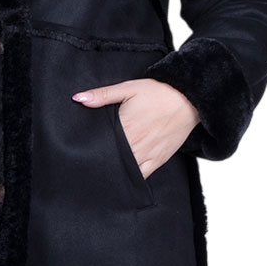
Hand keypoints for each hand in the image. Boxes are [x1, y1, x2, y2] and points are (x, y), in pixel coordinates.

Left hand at [71, 78, 199, 177]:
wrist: (187, 99)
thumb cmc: (158, 93)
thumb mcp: (128, 88)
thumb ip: (103, 95)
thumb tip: (79, 98)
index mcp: (125, 127)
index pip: (102, 145)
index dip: (91, 150)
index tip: (82, 152)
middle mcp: (136, 144)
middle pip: (113, 160)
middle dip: (102, 163)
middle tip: (90, 164)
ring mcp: (148, 154)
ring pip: (126, 171)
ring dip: (116, 171)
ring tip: (104, 172)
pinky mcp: (159, 159)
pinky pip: (143, 175)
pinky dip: (133, 177)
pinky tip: (124, 176)